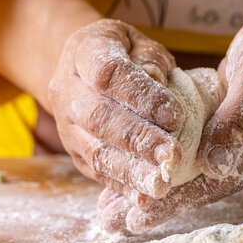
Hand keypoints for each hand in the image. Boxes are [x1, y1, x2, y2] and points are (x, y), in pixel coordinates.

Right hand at [48, 19, 183, 207]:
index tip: (176, 116)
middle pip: (98, 117)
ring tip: (161, 184)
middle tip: (172, 156)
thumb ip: (151, 62)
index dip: (142, 96)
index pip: (109, 73)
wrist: (84, 68)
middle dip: (139, 139)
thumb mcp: (138, 44)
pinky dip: (121, 186)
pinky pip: (96, 170)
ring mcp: (66, 123)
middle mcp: (66, 88)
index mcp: (83, 50)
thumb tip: (163, 95)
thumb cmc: (123, 53)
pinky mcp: (73, 151)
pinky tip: (144, 197)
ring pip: (94, 150)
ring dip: (130, 171)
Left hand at [98, 0, 242, 231]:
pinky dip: (173, 153)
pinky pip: (200, 143)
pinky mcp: (236, 120)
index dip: (177, 199)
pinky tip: (145, 159)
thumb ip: (238, 119)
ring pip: (199, 166)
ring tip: (120, 199)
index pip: (218, 182)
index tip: (139, 216)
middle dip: (161, 199)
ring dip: (162, 180)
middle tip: (116, 219)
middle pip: (205, 182)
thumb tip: (211, 166)